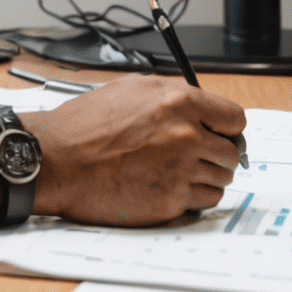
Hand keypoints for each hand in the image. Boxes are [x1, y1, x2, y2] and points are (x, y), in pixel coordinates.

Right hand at [28, 75, 246, 225]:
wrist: (57, 159)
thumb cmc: (86, 123)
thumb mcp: (133, 88)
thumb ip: (174, 95)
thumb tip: (201, 107)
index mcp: (179, 102)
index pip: (234, 119)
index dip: (228, 128)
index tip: (223, 134)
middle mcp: (186, 136)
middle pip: (231, 153)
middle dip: (218, 154)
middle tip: (200, 157)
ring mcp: (179, 171)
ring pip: (220, 180)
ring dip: (207, 177)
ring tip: (181, 172)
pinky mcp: (169, 202)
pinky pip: (202, 202)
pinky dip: (193, 198)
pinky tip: (171, 188)